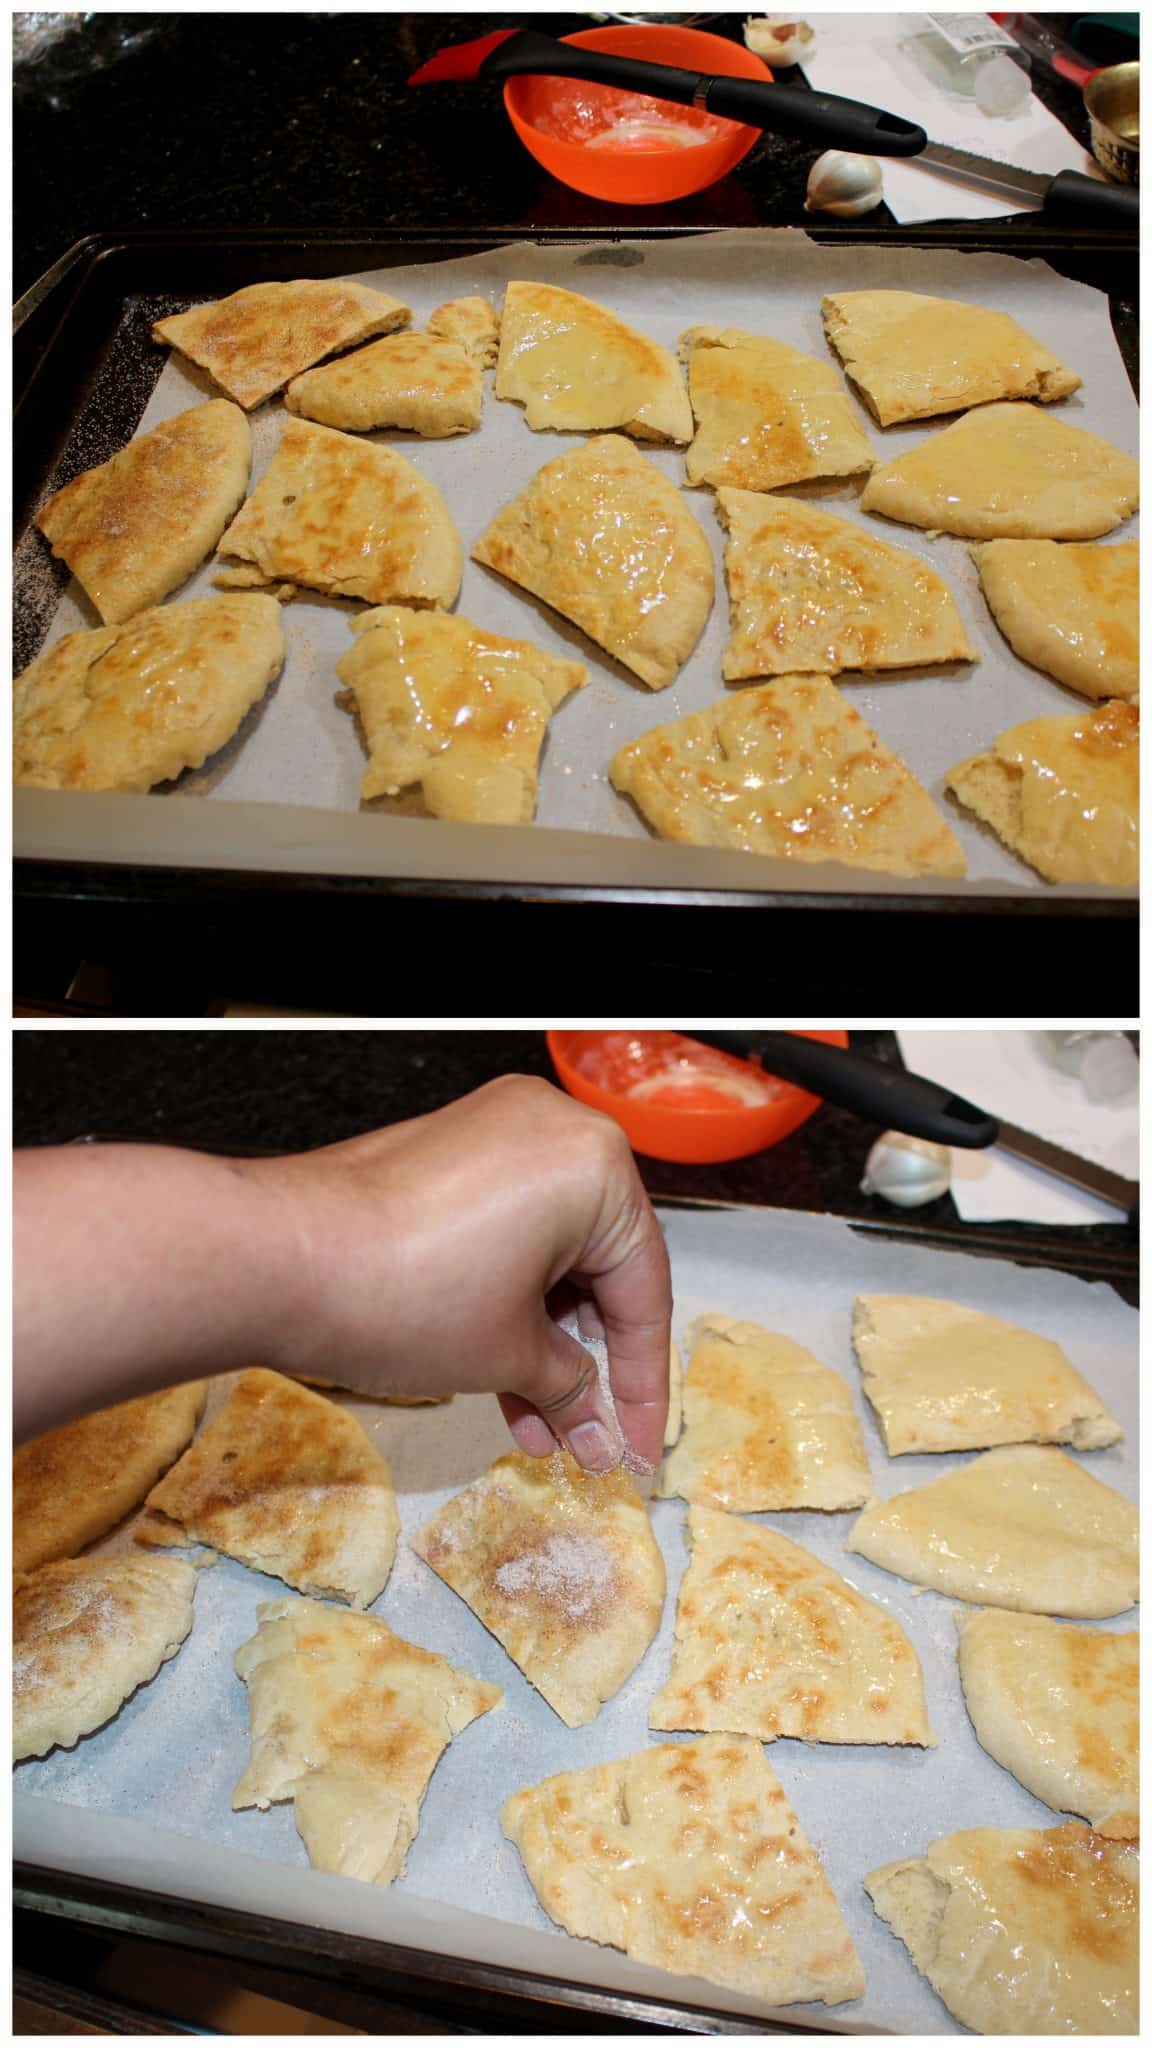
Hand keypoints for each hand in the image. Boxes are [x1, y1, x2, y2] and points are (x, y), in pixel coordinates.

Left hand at [263, 1075, 671, 1472]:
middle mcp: (550, 1131)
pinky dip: (506, 1299)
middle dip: (588, 1364)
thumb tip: (596, 1425)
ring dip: (543, 1342)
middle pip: (597, 1266)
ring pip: (546, 1254)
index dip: (644, 1382)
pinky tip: (499, 1373)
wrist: (275, 1258)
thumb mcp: (507, 1354)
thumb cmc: (399, 1290)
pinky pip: (503, 1231)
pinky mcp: (445, 1155)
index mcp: (593, 1165)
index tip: (639, 1443)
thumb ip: (570, 1387)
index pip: (644, 1288)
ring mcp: (493, 1135)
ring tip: (534, 1425)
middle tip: (588, 1438)